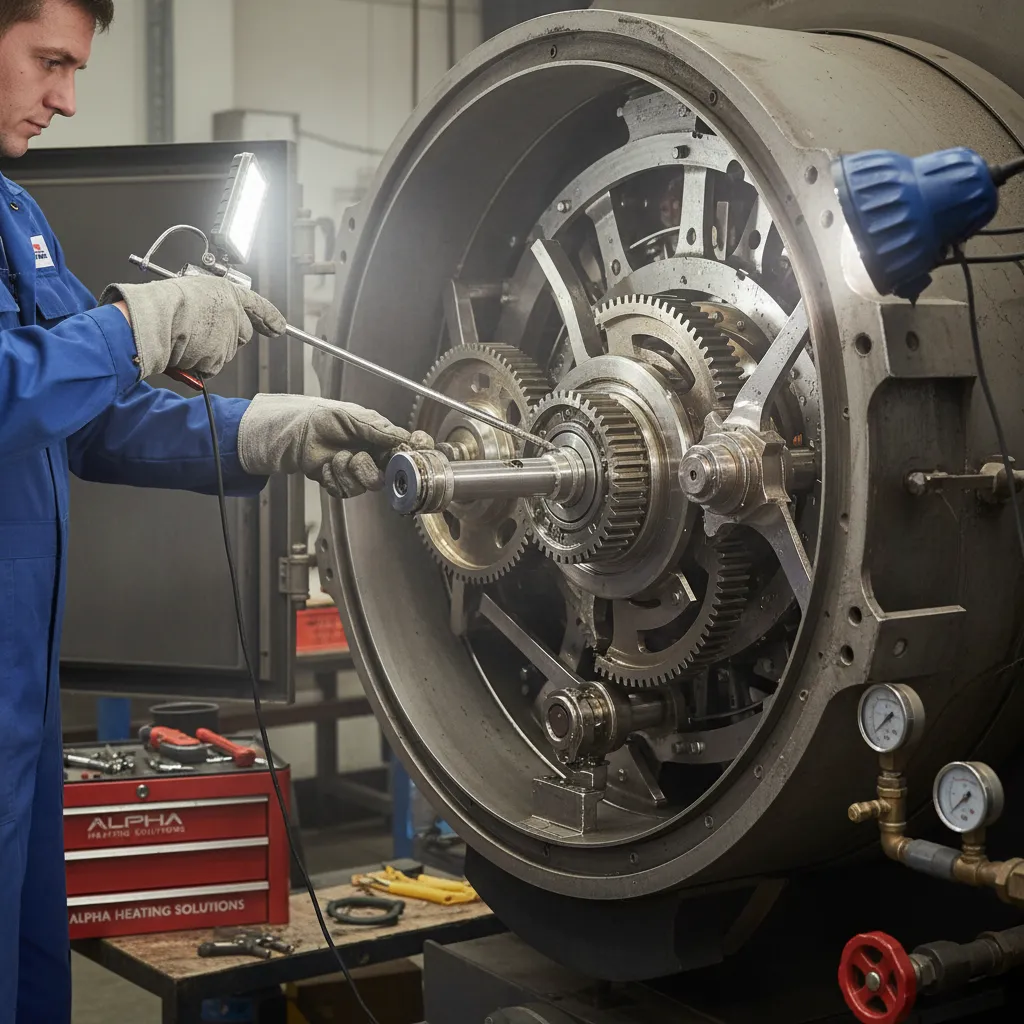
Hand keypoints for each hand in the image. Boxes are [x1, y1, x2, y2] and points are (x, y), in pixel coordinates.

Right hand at [101, 276, 286, 379]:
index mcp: (226, 292)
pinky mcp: (219, 356)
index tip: (279, 327)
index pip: (257, 305)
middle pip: (242, 334)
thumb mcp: (192, 291)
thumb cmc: (162, 303)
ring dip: (207, 350)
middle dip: (226, 337)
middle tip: (199, 332)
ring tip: (184, 337)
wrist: (153, 318)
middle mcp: (233, 313)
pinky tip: (184, 350)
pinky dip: (198, 363)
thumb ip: (210, 305)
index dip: (270, 317)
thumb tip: (211, 321)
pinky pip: (211, 366)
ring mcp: (228, 336)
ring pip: (224, 351)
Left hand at [237, 393, 433, 496]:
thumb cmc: (320, 418)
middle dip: (368, 469)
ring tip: (334, 458)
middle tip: (356, 457)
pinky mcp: (339, 483)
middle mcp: (371, 456)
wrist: (293, 433)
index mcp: (379, 438)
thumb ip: (378, 428)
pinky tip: (325, 466)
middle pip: (387, 476)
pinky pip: (345, 492)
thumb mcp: (351, 417)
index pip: (404, 450)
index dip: (410, 456)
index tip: (410, 456)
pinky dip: (333, 479)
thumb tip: (403, 437)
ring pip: (365, 486)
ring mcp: (356, 472)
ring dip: (346, 472)